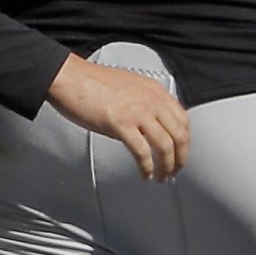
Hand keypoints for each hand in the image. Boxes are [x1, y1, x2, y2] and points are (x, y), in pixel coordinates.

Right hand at [46, 54, 189, 180]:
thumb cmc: (91, 82)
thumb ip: (144, 104)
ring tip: (161, 177)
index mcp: (155, 91)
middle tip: (175, 171)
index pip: (183, 119)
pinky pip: (142, 152)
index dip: (185, 141)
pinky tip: (145, 174)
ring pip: (165, 146)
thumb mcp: (130, 87)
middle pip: (179, 135)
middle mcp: (151, 100)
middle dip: (180, 158)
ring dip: (166, 167)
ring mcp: (138, 112)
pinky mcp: (121, 123)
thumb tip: (149, 127)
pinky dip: (147, 167)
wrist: (70, 77)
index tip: (181, 152)